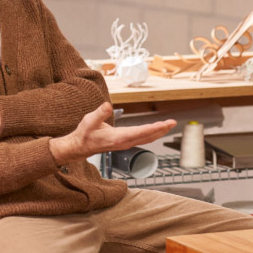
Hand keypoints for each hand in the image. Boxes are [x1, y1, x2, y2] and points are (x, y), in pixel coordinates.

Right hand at [49, 102, 175, 165]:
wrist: (80, 146)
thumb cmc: (85, 133)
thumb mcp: (89, 121)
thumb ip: (99, 113)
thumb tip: (108, 105)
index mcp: (117, 138)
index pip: (139, 133)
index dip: (152, 128)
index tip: (163, 124)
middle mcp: (124, 142)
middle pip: (146, 137)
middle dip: (160, 129)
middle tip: (172, 122)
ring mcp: (125, 144)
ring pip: (146, 139)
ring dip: (158, 132)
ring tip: (169, 125)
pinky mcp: (125, 142)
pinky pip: (142, 139)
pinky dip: (152, 133)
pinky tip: (157, 130)